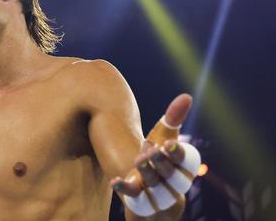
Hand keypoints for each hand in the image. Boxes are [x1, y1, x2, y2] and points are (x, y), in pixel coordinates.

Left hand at [111, 94, 200, 216]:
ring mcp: (158, 195)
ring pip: (156, 187)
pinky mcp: (141, 204)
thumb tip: (187, 96)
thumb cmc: (158, 158)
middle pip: (172, 175)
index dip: (179, 153)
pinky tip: (114, 181)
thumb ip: (173, 119)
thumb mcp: (163, 138)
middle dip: (162, 163)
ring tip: (138, 159)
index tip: (169, 142)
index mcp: (183, 167)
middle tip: (150, 150)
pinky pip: (135, 200)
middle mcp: (173, 183)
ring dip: (148, 174)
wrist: (149, 192)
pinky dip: (125, 190)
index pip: (186, 161)